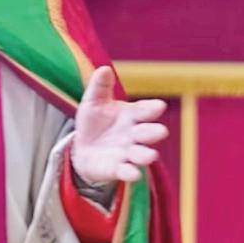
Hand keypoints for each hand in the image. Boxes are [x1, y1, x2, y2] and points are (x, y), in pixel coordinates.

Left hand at [70, 66, 167, 186]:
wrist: (83, 149)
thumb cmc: (94, 122)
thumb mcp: (93, 102)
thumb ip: (100, 87)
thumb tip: (103, 68)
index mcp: (131, 115)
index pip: (144, 110)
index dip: (152, 109)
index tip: (159, 106)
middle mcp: (134, 134)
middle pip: (148, 132)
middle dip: (153, 132)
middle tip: (160, 131)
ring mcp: (128, 153)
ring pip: (142, 154)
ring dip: (146, 155)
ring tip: (150, 155)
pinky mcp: (119, 169)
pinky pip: (127, 171)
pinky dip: (131, 173)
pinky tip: (133, 173)